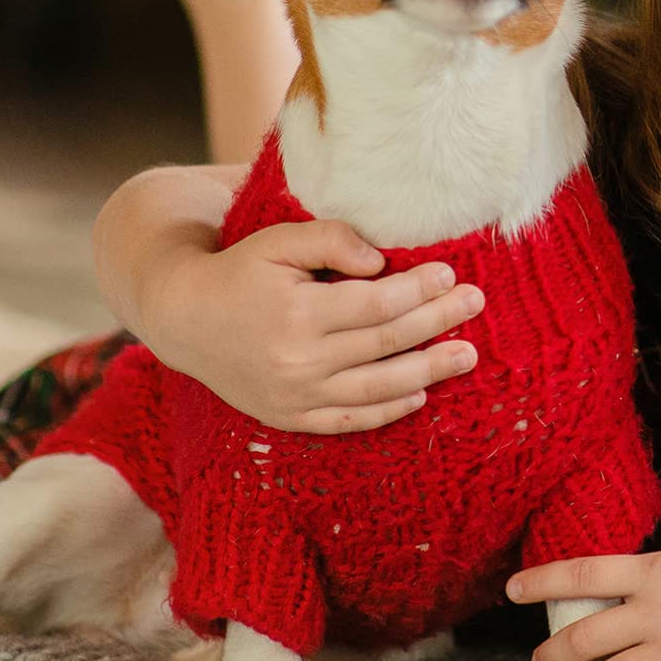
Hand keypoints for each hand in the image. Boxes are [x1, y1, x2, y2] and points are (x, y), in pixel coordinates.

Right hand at [150, 220, 485, 433]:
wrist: (185, 320)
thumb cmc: (240, 271)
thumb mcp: (278, 241)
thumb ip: (331, 239)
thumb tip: (382, 260)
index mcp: (297, 315)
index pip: (376, 305)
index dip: (419, 290)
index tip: (451, 274)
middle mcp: (299, 362)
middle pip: (386, 344)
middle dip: (437, 323)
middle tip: (476, 305)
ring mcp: (295, 397)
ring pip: (377, 389)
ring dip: (429, 372)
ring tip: (468, 356)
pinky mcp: (291, 417)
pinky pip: (349, 421)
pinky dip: (387, 411)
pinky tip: (420, 394)